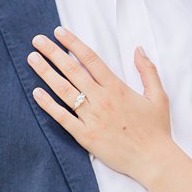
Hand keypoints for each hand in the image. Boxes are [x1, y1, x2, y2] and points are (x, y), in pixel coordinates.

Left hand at [29, 27, 173, 183]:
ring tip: (32, 59)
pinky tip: (36, 92)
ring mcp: (91, 117)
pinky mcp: (84, 135)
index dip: (73, 43)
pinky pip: (62, 117)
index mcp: (117, 88)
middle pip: (72, 70)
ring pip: (64, 90)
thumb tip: (139, 49)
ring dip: (46, 73)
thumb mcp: (158, 96)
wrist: (153, 159)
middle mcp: (101, 99)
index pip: (91, 59)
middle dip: (53, 53)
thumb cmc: (156, 128)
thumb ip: (148, 71)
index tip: (59, 32)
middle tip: (37, 40)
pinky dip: (48, 104)